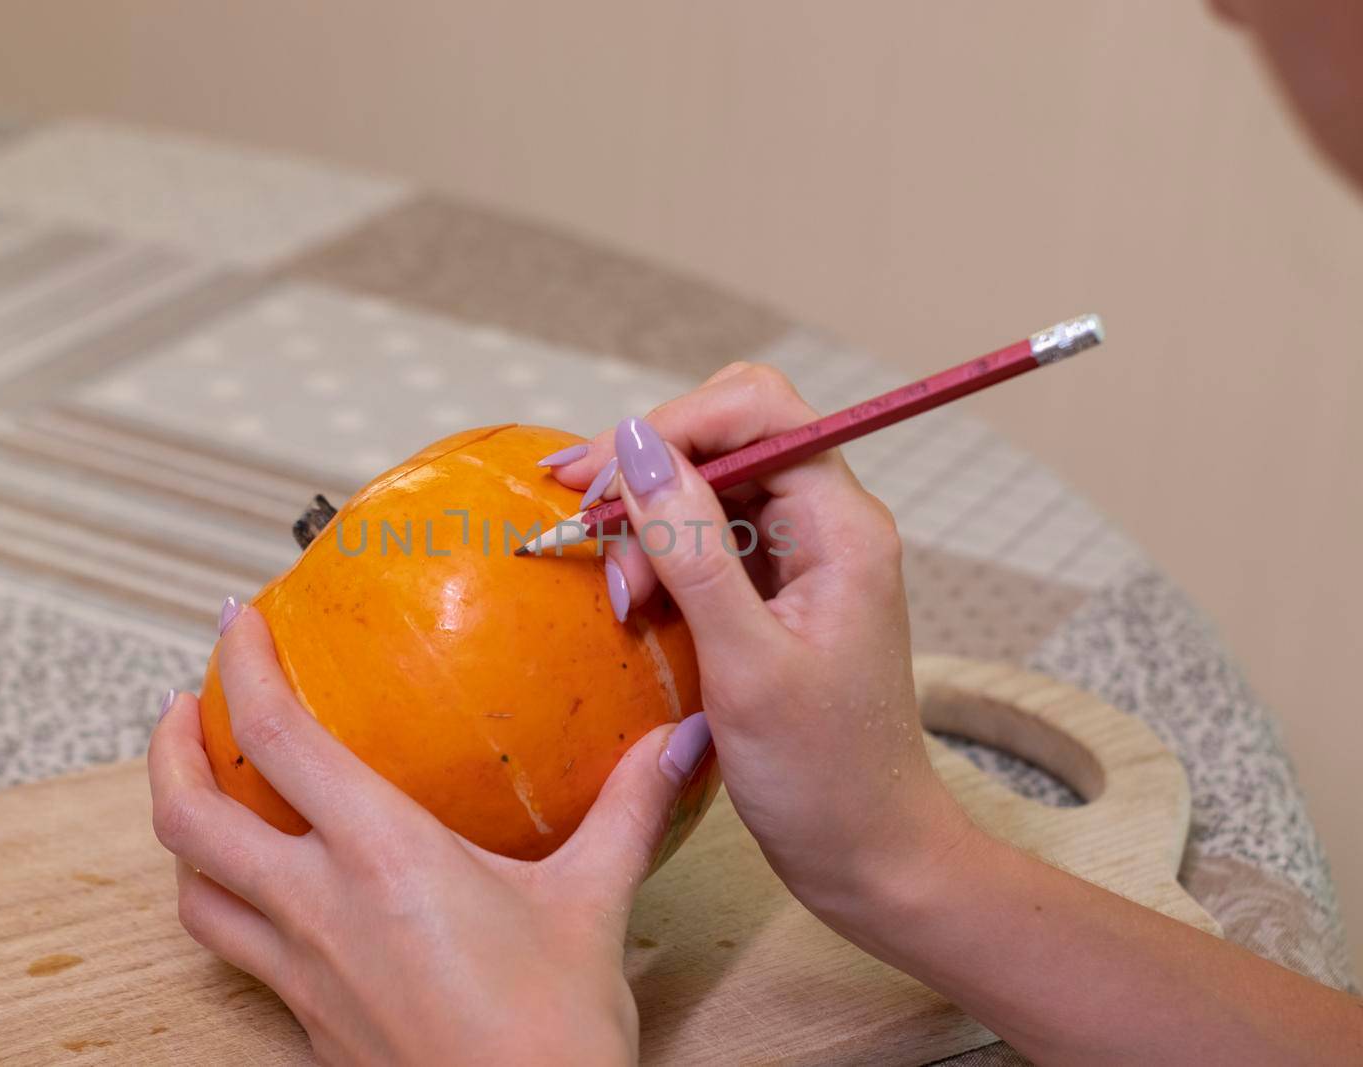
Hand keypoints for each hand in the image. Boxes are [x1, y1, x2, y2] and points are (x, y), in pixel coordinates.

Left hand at [148, 605, 700, 1065]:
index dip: (240, 667)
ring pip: (194, 892)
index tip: (235, 623)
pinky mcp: (305, 1023)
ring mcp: (301, 973)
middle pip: (187, 817)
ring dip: (185, 835)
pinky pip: (238, 951)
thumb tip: (676, 743)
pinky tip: (276, 895)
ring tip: (208, 796)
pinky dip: (230, 903)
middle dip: (168, 749)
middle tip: (184, 708)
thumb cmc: (553, 1035)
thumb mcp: (594, 902)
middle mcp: (318, 907)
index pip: (276, 737)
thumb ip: (627, 809)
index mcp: (380, 854)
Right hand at [547, 363, 976, 920]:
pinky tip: (635, 606)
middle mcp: (827, 525)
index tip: (592, 482)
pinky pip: (708, 542)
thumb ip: (692, 547)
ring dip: (648, 526)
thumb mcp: (746, 662)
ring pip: (708, 490)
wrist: (870, 856)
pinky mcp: (776, 595)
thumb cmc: (823, 776)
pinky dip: (661, 562)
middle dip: (649, 476)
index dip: (668, 428)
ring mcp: (802, 559)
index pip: (754, 412)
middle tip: (588, 540)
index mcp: (842, 526)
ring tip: (620, 599)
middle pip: (725, 440)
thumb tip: (635, 444)